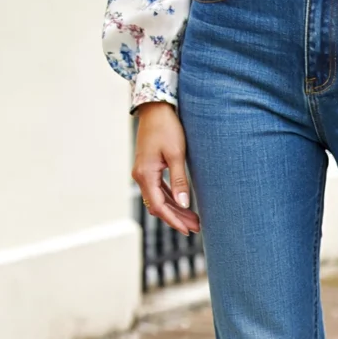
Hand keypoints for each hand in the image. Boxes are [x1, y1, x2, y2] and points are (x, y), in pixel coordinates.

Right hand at [133, 103, 200, 234]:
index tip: (188, 229)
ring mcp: (143, 172)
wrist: (155, 109)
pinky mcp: (148, 168)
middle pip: (158, 205)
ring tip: (193, 219)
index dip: (173, 220)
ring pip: (158, 199)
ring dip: (175, 209)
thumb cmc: (167, 128)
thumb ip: (179, 181)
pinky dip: (170, 198)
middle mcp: (141, 176)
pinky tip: (182, 204)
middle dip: (177, 218)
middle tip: (196, 227)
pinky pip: (157, 189)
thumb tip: (183, 204)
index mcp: (145, 175)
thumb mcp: (176, 154)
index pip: (159, 206)